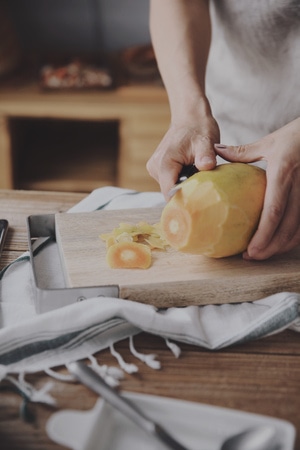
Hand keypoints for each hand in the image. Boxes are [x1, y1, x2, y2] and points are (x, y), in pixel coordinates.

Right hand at [147, 115, 219, 198]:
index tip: (199, 203)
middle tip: (203, 186)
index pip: (169, 193)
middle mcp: (155, 168)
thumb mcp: (206, 141)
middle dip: (186, 193)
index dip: (184, 201)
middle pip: (170, 193)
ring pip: (171, 188)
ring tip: (197, 174)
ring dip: (185, 186)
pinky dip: (182, 181)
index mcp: (164, 163)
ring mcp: (155, 169)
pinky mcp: (158, 170)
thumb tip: (207, 166)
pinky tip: (191, 171)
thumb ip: (206, 155)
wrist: (189, 118)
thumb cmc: (199, 128)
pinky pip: (171, 182)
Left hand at [215, 117, 299, 259]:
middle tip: (252, 257)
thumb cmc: (295, 136)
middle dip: (270, 247)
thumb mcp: (268, 142)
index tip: (250, 250)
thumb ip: (242, 152)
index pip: (274, 211)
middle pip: (287, 227)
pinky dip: (294, 237)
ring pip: (299, 230)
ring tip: (263, 254)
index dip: (263, 235)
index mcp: (283, 173)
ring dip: (282, 246)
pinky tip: (280, 243)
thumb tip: (215, 152)